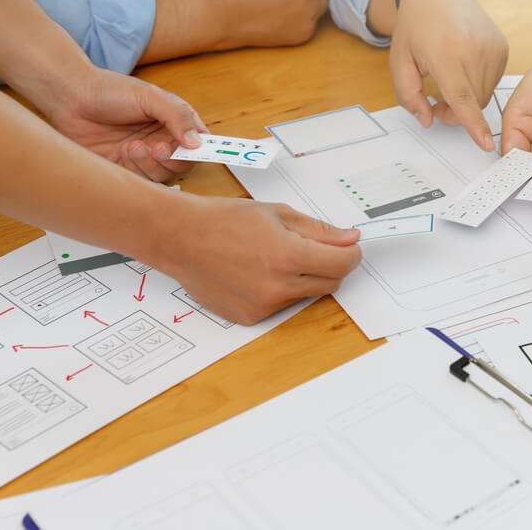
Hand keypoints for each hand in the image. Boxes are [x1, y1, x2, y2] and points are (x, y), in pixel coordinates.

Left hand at [40, 67, 207, 181]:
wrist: (69, 97)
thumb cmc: (109, 90)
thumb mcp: (149, 96)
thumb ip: (177, 115)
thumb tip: (196, 142)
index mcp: (174, 121)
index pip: (201, 142)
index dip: (201, 149)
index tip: (194, 151)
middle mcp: (163, 140)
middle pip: (184, 164)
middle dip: (171, 159)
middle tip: (156, 148)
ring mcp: (145, 156)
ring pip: (163, 175)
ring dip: (150, 164)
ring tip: (132, 146)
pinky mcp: (125, 169)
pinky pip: (142, 181)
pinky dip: (136, 170)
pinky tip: (122, 152)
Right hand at [159, 198, 361, 325]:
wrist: (180, 238)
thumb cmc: (224, 220)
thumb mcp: (277, 214)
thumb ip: (319, 230)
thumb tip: (351, 239)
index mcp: (289, 255)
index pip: (344, 264)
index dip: (351, 254)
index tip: (348, 248)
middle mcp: (278, 286)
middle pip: (331, 283)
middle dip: (329, 266)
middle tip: (309, 248)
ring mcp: (263, 305)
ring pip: (306, 295)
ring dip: (302, 279)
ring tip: (271, 258)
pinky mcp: (249, 317)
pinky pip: (281, 306)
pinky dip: (278, 291)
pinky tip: (254, 273)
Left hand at [389, 0, 508, 151]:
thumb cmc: (416, 26)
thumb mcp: (399, 61)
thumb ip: (408, 95)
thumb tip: (428, 120)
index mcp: (446, 53)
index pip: (463, 96)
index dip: (473, 123)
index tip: (485, 143)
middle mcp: (474, 50)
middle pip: (472, 102)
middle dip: (454, 111)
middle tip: (435, 101)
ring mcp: (492, 48)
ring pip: (484, 94)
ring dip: (467, 98)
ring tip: (448, 79)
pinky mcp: (503, 48)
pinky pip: (493, 81)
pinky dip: (477, 83)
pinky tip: (463, 66)